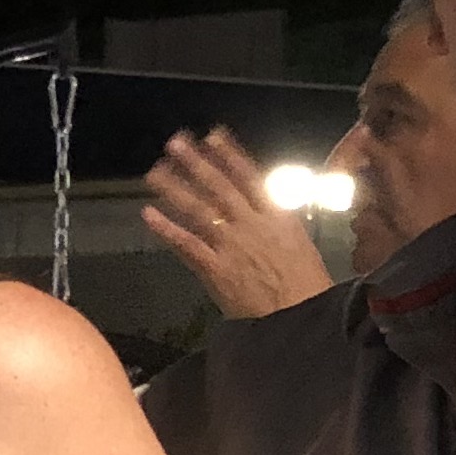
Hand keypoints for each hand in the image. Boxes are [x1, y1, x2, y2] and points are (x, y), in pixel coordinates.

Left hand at [140, 132, 334, 318]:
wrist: (302, 319)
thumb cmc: (307, 288)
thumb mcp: (300, 245)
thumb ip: (279, 223)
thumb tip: (266, 206)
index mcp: (277, 216)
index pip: (249, 177)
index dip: (229, 154)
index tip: (212, 135)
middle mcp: (252, 224)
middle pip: (219, 186)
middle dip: (195, 162)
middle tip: (175, 143)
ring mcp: (232, 245)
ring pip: (199, 209)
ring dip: (174, 188)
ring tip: (154, 172)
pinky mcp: (216, 269)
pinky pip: (186, 244)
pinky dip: (166, 228)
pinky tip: (148, 213)